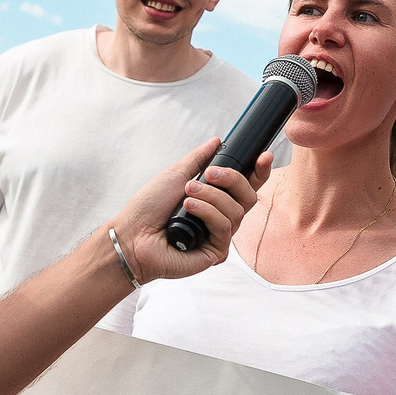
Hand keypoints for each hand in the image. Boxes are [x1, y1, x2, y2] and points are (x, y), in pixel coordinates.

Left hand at [107, 141, 269, 283]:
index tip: (264, 156)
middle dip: (232, 179)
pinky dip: (208, 213)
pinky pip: (225, 228)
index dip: (259, 171)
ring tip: (187, 195)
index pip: (247, 186)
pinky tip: (189, 209)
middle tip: (209, 174)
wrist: (131, 234)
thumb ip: (199, 158)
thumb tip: (216, 141)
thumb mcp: (176, 174)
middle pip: (249, 196)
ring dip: (211, 197)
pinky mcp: (215, 253)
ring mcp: (219, 237)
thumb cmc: (148, 208)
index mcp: (215, 200)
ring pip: (237, 211)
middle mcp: (221, 218)